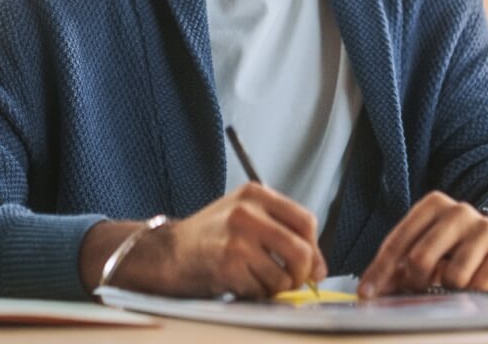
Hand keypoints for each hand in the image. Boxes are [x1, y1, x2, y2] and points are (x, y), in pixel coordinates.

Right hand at [80, 182, 326, 297]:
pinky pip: (260, 290)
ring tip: (255, 279)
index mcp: (255, 194)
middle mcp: (247, 211)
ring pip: (282, 276)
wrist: (168, 251)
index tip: (312, 265)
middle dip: (301, 274)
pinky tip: (238, 283)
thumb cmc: (210, 237)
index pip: (306, 221)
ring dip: (274, 288)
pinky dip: (254, 294)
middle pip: (301, 250)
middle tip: (289, 281)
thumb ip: (281, 232)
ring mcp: (237, 238)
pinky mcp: (227, 264)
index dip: (315, 248)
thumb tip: (319, 268)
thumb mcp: (245, 217)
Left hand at [359, 191, 487, 297]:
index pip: (398, 241)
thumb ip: (398, 265)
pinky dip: (474, 289)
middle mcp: (459, 210)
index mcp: (433, 204)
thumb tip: (370, 290)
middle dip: (415, 281)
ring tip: (455, 277)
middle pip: (421, 258)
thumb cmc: (454, 247)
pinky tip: (478, 278)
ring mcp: (485, 227)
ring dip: (449, 286)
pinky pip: (480, 284)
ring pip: (453, 276)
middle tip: (420, 286)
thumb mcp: (425, 247)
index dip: (380, 271)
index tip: (366, 294)